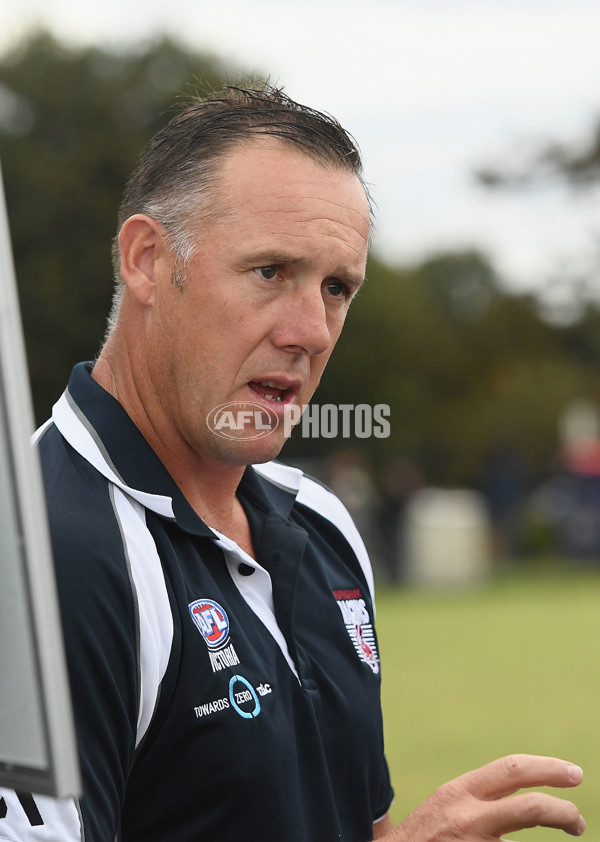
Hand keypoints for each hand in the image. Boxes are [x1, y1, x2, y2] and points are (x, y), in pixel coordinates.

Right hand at [385, 754, 584, 840]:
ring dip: (546, 834)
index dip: (547, 769)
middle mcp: (467, 817)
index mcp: (460, 792)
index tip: (572, 774)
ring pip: (520, 840)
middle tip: (579, 819)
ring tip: (564, 834)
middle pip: (529, 807)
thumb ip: (481, 802)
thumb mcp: (448, 806)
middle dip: (562, 810)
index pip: (512, 770)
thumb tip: (524, 802)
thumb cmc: (424, 836)